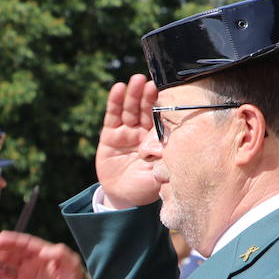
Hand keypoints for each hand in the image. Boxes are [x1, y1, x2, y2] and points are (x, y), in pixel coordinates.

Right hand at [0, 232, 85, 278]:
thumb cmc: (74, 277)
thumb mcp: (71, 264)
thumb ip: (61, 254)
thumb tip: (46, 250)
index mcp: (42, 250)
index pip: (24, 243)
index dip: (12, 240)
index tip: (0, 238)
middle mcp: (31, 257)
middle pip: (12, 250)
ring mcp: (25, 269)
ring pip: (6, 261)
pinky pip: (7, 275)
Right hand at [95, 75, 160, 208]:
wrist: (123, 198)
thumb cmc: (145, 187)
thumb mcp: (158, 177)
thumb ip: (163, 162)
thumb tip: (167, 148)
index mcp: (158, 139)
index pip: (161, 117)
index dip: (163, 104)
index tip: (168, 91)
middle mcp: (143, 131)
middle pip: (146, 109)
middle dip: (148, 95)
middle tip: (151, 82)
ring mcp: (127, 132)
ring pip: (130, 109)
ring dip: (133, 94)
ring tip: (136, 81)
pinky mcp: (110, 135)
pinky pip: (112, 116)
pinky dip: (114, 102)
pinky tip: (118, 88)